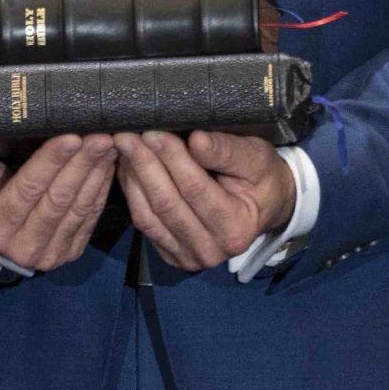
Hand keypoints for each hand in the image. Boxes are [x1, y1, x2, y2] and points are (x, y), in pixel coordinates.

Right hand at [0, 134, 117, 271]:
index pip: (27, 191)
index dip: (50, 163)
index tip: (71, 137)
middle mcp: (22, 248)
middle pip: (58, 200)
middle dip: (82, 165)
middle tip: (100, 135)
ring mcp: (49, 254)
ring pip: (79, 209)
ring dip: (97, 174)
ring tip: (109, 143)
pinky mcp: (69, 251)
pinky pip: (90, 217)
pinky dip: (101, 188)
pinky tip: (109, 163)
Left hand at [115, 130, 294, 272]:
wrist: (264, 206)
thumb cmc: (262, 177)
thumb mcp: (256, 158)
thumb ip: (227, 150)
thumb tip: (196, 140)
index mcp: (236, 229)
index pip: (195, 189)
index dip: (172, 159)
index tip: (153, 132)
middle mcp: (211, 251)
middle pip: (167, 204)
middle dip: (144, 165)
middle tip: (126, 135)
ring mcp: (188, 258)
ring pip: (148, 216)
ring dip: (132, 178)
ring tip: (124, 147)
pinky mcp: (171, 255)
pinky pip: (144, 224)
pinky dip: (132, 193)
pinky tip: (128, 167)